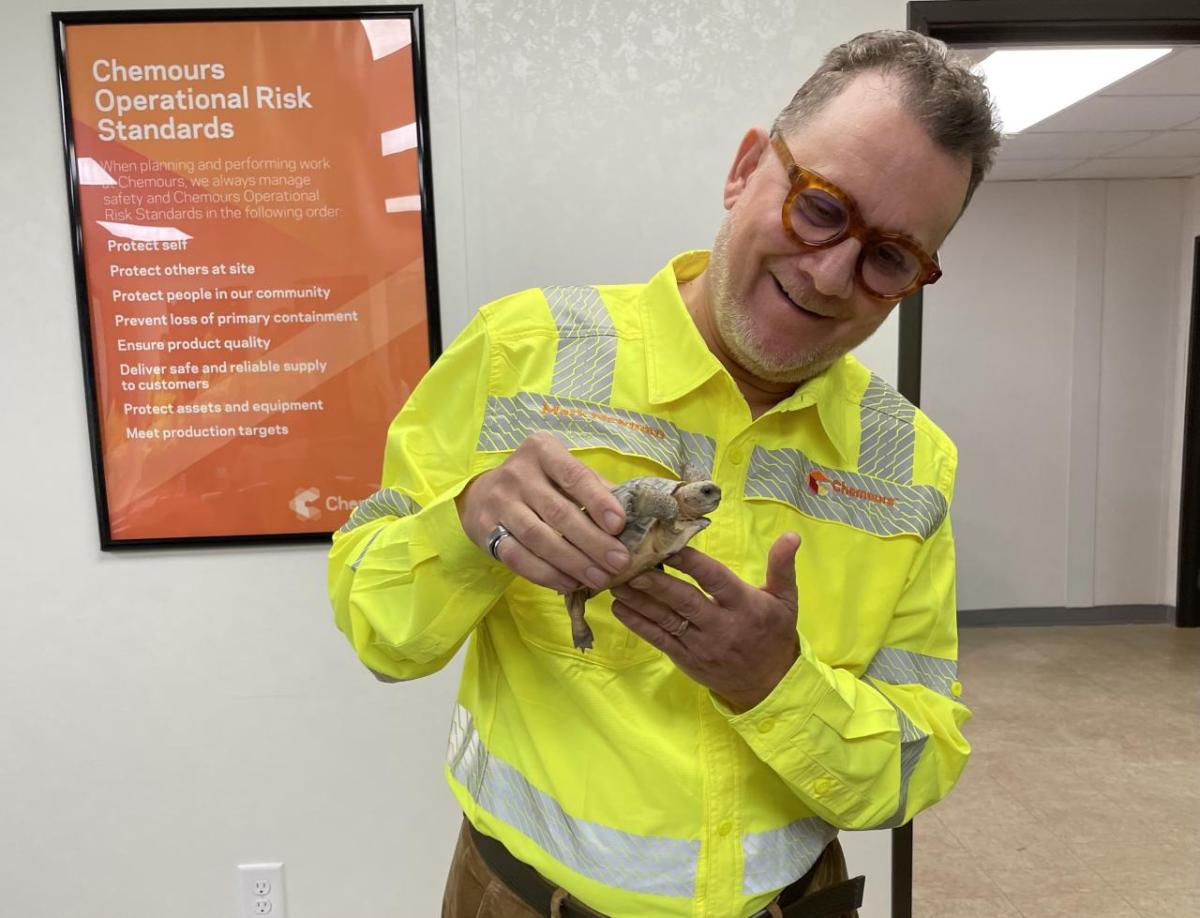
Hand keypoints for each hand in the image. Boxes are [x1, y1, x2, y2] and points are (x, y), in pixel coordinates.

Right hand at [456, 433, 630, 592]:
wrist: (483, 493)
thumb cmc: (540, 483)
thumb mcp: (564, 473)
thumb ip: (595, 489)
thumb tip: (636, 516)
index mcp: (542, 451)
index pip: (574, 476)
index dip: (598, 501)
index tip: (620, 525)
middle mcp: (518, 473)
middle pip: (559, 512)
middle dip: (592, 541)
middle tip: (619, 562)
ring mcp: (499, 502)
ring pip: (538, 537)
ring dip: (572, 562)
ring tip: (599, 578)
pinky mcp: (486, 529)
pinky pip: (517, 557)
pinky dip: (545, 574)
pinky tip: (569, 583)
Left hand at [611, 533, 801, 711]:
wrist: (769, 686)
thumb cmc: (774, 634)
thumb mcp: (786, 600)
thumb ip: (782, 566)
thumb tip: (791, 534)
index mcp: (744, 606)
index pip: (715, 580)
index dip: (692, 563)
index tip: (670, 545)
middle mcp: (721, 626)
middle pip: (684, 601)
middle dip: (656, 582)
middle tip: (631, 564)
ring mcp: (701, 645)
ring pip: (666, 620)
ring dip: (639, 600)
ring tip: (616, 581)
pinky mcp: (686, 659)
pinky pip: (658, 640)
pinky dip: (637, 624)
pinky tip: (619, 608)